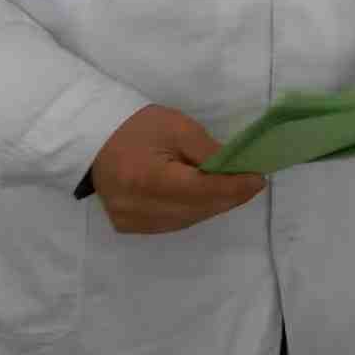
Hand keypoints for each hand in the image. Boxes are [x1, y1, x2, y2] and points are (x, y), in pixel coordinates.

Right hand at [91, 105, 264, 234]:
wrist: (95, 139)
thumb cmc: (139, 127)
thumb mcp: (178, 128)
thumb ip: (209, 152)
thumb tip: (239, 170)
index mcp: (146, 179)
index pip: (200, 191)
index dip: (233, 188)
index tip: (258, 180)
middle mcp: (136, 208)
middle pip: (196, 208)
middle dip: (228, 196)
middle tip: (251, 182)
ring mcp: (131, 221)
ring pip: (188, 220)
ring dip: (213, 205)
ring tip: (233, 188)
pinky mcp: (129, 227)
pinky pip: (173, 223)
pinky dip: (194, 211)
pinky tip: (205, 196)